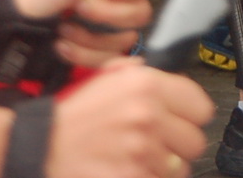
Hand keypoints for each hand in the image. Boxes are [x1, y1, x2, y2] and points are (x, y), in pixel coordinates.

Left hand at [12, 0, 162, 67]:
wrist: (13, 29)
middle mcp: (121, 3)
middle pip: (142, 14)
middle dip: (105, 13)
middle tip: (78, 7)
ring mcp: (112, 32)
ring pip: (126, 40)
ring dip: (90, 36)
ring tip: (65, 28)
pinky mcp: (101, 57)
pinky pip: (109, 62)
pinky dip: (81, 55)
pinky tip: (63, 45)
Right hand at [46, 58, 212, 177]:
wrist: (41, 147)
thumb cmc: (73, 117)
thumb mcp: (106, 80)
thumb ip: (142, 75)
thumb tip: (171, 80)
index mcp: (146, 86)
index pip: (201, 107)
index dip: (191, 118)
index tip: (181, 123)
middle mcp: (148, 114)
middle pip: (195, 141)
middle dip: (178, 146)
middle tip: (160, 145)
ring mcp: (140, 149)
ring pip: (180, 167)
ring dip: (163, 167)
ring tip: (141, 160)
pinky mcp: (131, 175)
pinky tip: (130, 170)